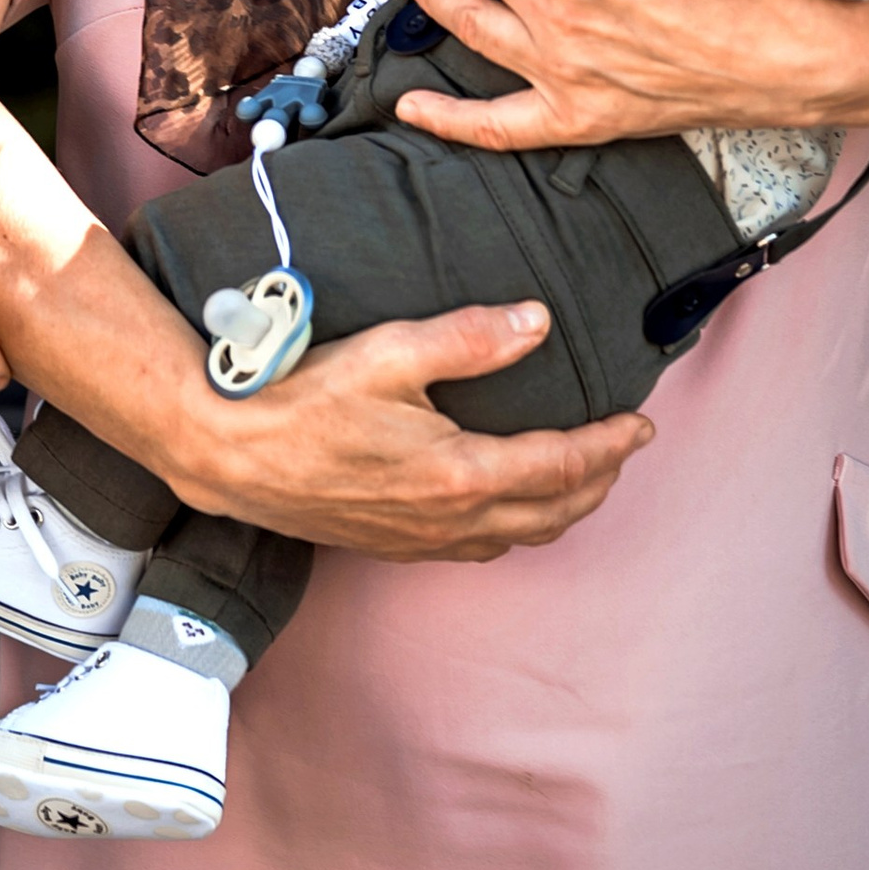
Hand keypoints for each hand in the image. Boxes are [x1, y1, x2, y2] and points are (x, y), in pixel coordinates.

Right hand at [179, 296, 655, 560]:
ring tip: (583, 478)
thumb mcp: (388, 351)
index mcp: (459, 471)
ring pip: (519, 536)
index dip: (610, 445)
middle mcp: (449, 518)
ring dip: (562, 509)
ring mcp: (421, 539)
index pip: (562, 464)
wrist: (227, 453)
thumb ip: (470, 337)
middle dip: (599, 480)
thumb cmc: (300, 398)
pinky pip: (480, 548)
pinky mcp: (393, 545)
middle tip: (623, 449)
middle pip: (553, 511)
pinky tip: (510, 506)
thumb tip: (537, 321)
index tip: (641, 424)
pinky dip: (517, 527)